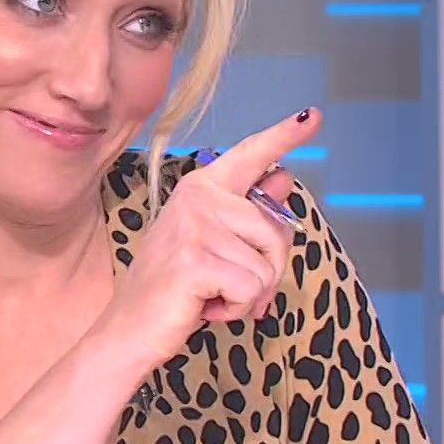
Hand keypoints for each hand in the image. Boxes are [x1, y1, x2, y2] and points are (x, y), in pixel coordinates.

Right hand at [93, 108, 322, 368]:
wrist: (129, 327)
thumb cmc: (174, 287)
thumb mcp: (214, 243)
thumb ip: (248, 211)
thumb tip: (284, 177)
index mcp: (202, 187)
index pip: (251, 155)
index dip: (285, 136)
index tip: (313, 116)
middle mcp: (198, 197)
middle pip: (278, 230)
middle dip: (267, 269)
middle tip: (226, 284)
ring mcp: (196, 227)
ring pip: (268, 265)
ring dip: (248, 294)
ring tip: (210, 294)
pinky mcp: (198, 261)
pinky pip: (253, 289)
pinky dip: (237, 310)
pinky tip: (205, 307)